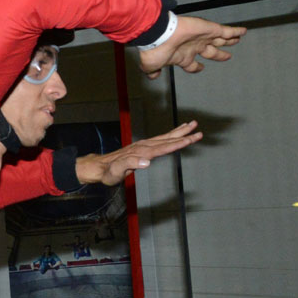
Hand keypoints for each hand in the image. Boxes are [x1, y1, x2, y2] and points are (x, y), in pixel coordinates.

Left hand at [75, 121, 201, 185]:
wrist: (99, 167)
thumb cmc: (108, 172)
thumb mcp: (116, 172)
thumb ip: (130, 165)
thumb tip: (147, 162)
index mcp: (141, 153)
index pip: (163, 148)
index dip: (177, 144)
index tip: (190, 139)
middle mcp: (143, 147)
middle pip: (167, 139)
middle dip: (184, 135)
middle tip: (198, 129)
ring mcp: (142, 146)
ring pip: (164, 137)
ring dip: (179, 131)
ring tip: (191, 124)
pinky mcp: (141, 148)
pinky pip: (159, 140)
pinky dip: (170, 136)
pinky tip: (175, 134)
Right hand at [138, 15, 244, 78]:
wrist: (159, 35)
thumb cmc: (155, 50)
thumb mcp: (151, 66)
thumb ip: (153, 71)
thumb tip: (151, 77)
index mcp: (182, 56)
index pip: (192, 64)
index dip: (197, 67)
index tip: (201, 67)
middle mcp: (193, 46)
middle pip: (210, 51)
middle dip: (218, 54)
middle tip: (227, 56)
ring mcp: (202, 37)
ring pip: (220, 40)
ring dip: (228, 41)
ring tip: (237, 40)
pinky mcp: (209, 29)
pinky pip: (226, 31)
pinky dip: (235, 31)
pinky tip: (244, 32)